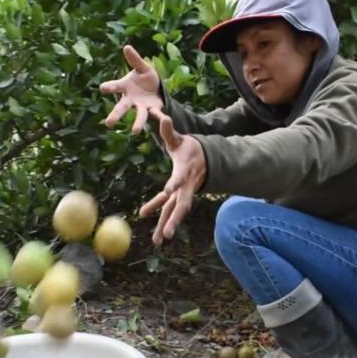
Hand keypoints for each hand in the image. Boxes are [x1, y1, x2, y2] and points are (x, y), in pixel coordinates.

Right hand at [99, 45, 162, 133]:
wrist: (155, 88)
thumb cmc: (144, 77)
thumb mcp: (142, 67)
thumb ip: (135, 60)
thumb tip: (127, 47)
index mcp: (125, 87)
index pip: (116, 87)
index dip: (109, 87)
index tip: (103, 88)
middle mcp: (131, 100)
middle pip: (122, 108)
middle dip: (115, 115)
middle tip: (108, 123)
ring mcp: (142, 106)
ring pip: (139, 115)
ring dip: (137, 123)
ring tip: (135, 132)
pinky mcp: (153, 109)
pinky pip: (156, 114)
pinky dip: (160, 117)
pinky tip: (165, 120)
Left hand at [139, 109, 206, 244]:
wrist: (204, 159)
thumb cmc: (189, 148)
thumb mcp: (178, 139)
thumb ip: (168, 131)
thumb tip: (161, 117)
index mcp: (185, 171)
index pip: (180, 178)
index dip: (175, 183)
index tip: (168, 189)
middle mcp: (186, 186)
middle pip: (180, 205)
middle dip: (173, 219)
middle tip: (167, 233)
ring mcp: (183, 194)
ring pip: (175, 212)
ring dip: (167, 225)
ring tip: (158, 241)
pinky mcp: (178, 197)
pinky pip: (169, 208)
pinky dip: (161, 217)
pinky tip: (152, 228)